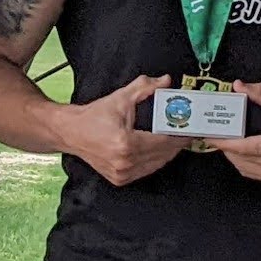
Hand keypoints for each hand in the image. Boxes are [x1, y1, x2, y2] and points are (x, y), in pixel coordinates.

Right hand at [60, 74, 187, 186]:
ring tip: (174, 140)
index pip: (164, 142)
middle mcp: (124, 162)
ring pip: (157, 165)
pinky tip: (159, 150)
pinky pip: (146, 171)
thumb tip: (165, 81)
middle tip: (186, 132)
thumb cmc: (92, 117)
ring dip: (168, 153)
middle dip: (177, 143)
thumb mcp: (120, 98)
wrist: (70, 132)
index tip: (190, 129)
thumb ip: (145, 88)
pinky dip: (155, 161)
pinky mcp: (120, 179)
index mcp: (126, 144)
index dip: (180, 135)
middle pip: (163, 155)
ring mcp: (122, 173)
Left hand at [212, 81, 260, 183]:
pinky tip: (241, 151)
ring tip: (227, 141)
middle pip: (240, 160)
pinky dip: (244, 163)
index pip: (242, 148)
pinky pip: (254, 173)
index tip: (208, 135)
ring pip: (245, 168)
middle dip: (226, 147)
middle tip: (216, 134)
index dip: (223, 142)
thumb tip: (239, 86)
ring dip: (233, 156)